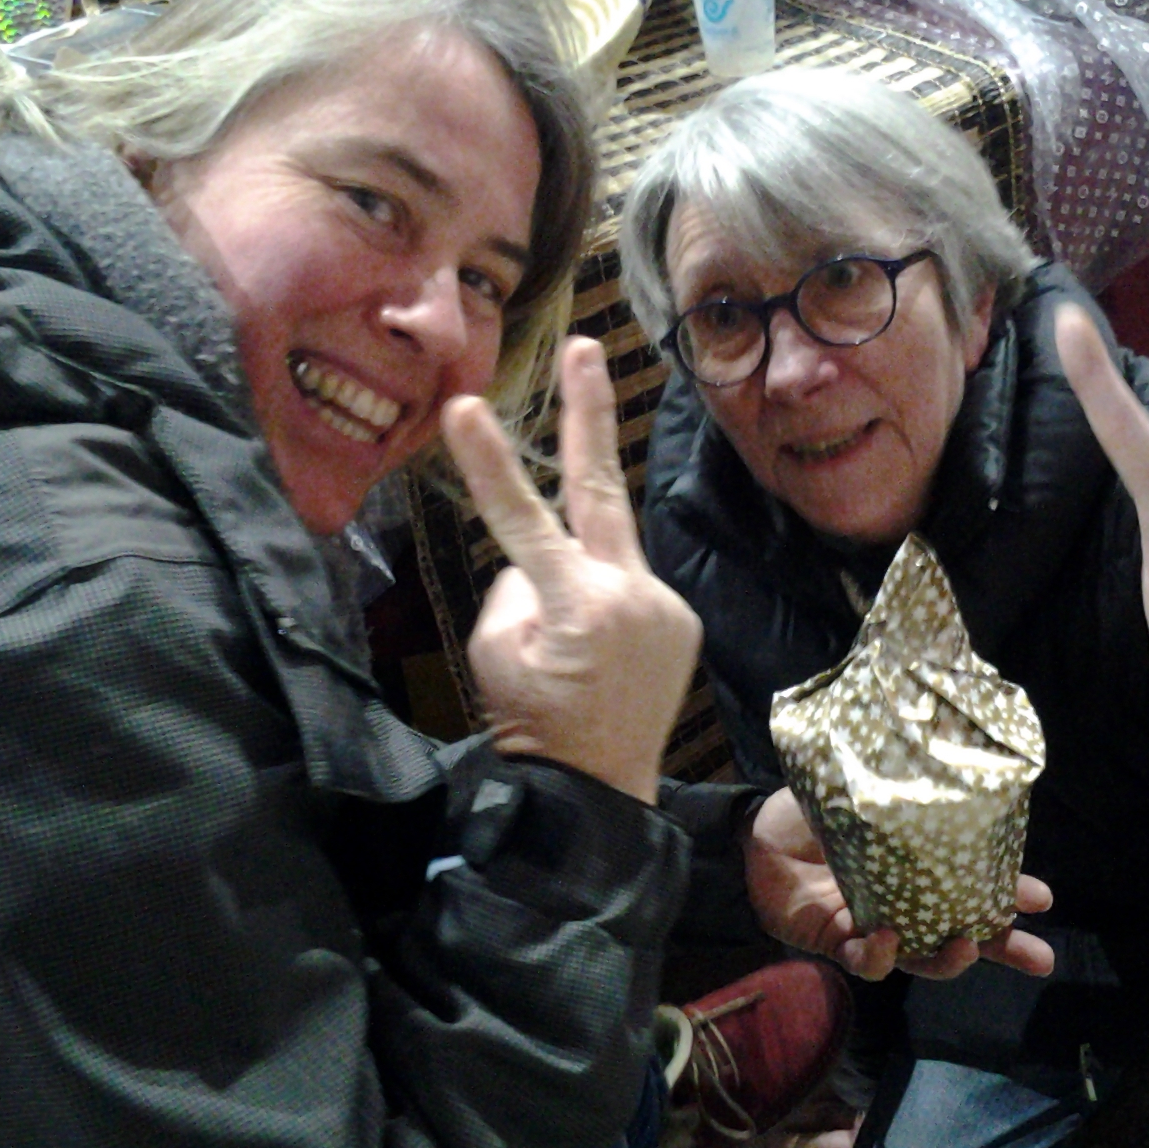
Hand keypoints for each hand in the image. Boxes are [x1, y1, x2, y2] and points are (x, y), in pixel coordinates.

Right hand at [442, 338, 701, 804]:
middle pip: (600, 488)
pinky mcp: (683, 619)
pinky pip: (630, 589)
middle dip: (589, 412)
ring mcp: (667, 605)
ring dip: (579, 578)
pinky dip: (605, 606)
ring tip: (569, 654)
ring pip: (605, 558)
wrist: (596, 799)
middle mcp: (634, 595)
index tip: (464, 408)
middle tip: (585, 348)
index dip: (489, 462)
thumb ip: (517, 586)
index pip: (520, 518)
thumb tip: (539, 558)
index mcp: (577, 605)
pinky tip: (599, 659)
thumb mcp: (493, 653)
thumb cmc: (531, 725)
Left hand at [742, 788, 1055, 981]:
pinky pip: (866, 960)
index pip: (972, 885)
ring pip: (921, 957)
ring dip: (948, 958)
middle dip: (1004, 946)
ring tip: (967, 946)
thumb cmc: (808, 812)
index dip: (1008, 892)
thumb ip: (893, 787)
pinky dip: (879, 953)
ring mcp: (874, 926)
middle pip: (962, 932)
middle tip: (1042, 958)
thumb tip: (935, 753)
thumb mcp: (859, 791)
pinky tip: (886, 936)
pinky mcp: (837, 942)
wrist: (751, 837)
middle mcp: (904, 903)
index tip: (1044, 899)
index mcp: (916, 868)